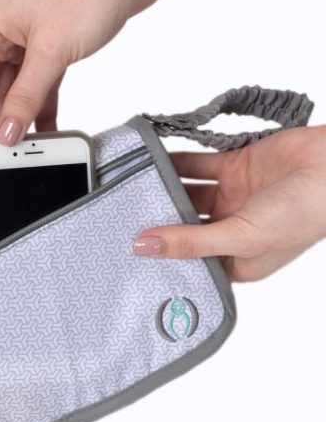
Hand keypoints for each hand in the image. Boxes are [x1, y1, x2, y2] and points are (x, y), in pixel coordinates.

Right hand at [0, 0, 232, 171]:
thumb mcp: (51, 51)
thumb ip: (26, 97)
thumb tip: (7, 133)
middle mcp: (3, 33)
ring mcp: (27, 41)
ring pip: (15, 92)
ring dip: (20, 121)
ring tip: (21, 153)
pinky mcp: (50, 47)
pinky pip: (38, 87)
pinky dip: (41, 108)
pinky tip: (44, 131)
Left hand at [133, 125, 325, 280]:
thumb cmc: (304, 213)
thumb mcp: (242, 236)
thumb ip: (190, 241)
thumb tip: (143, 246)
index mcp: (234, 259)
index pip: (187, 261)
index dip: (161, 258)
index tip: (127, 256)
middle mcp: (229, 229)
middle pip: (180, 225)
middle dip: (155, 222)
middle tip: (117, 219)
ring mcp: (230, 197)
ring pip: (184, 193)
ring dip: (160, 189)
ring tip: (126, 188)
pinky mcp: (232, 167)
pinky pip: (194, 165)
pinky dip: (174, 161)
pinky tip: (148, 160)